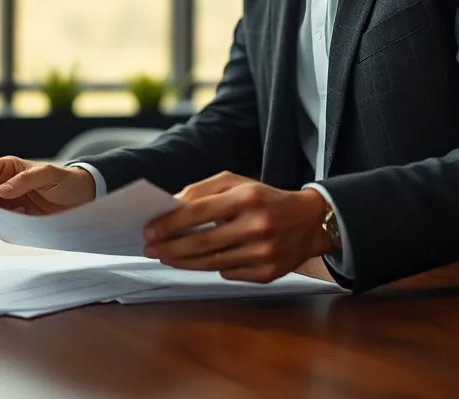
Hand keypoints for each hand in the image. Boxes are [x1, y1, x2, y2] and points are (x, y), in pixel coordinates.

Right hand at [0, 156, 96, 215]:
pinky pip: (1, 220)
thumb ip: (24, 181)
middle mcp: (4, 183)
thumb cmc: (67, 180)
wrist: (83, 198)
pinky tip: (22, 216)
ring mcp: (9, 201)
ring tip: (14, 212)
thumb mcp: (48, 175)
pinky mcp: (16, 216)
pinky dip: (4, 221)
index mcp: (8, 167)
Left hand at [142, 172, 332, 282]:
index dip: (169, 223)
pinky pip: (228, 274)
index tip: (148, 230)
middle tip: (149, 249)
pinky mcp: (267, 274)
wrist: (310, 222)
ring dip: (182, 262)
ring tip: (165, 257)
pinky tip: (197, 262)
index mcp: (248, 198)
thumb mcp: (237, 183)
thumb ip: (203, 191)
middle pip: (201, 242)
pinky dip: (210, 268)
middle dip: (169, 247)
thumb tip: (170, 207)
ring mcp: (263, 253)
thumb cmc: (265, 199)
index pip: (199, 212)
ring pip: (211, 263)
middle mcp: (257, 226)